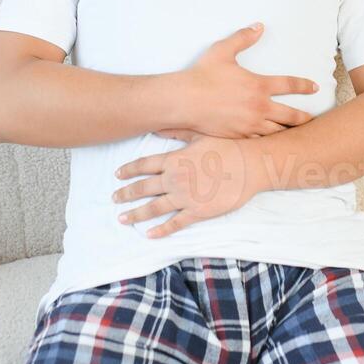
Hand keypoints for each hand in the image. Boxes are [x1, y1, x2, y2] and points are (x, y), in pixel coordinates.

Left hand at [111, 129, 264, 237]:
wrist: (249, 165)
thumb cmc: (227, 147)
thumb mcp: (199, 135)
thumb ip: (176, 133)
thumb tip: (156, 129)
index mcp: (174, 160)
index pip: (144, 165)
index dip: (128, 170)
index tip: (117, 175)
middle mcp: (175, 179)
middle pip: (143, 188)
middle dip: (126, 194)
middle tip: (114, 198)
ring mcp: (185, 197)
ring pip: (153, 208)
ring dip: (136, 214)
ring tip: (122, 219)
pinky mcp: (198, 212)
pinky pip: (175, 223)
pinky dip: (160, 230)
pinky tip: (149, 234)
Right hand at [167, 23, 318, 138]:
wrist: (183, 101)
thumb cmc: (202, 75)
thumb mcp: (223, 51)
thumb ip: (243, 38)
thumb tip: (259, 27)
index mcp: (258, 86)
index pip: (290, 85)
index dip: (305, 86)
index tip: (315, 87)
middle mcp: (259, 107)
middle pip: (291, 116)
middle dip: (305, 118)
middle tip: (313, 120)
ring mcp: (249, 125)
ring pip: (277, 132)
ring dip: (289, 132)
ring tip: (298, 134)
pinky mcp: (238, 137)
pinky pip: (259, 141)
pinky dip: (269, 142)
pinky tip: (273, 143)